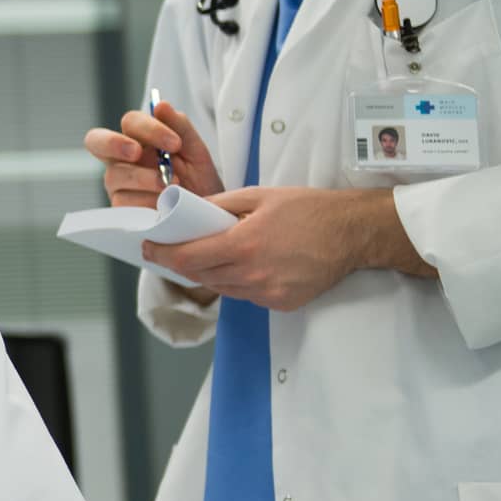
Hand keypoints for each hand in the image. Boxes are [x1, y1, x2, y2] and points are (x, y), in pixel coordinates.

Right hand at [84, 102, 222, 208]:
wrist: (206, 216)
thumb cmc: (199, 181)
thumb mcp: (196, 152)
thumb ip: (180, 127)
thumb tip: (160, 105)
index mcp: (138, 139)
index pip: (130, 122)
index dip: (148, 128)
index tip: (174, 143)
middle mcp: (122, 160)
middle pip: (97, 141)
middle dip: (114, 143)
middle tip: (136, 152)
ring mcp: (118, 185)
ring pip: (114, 175)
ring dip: (144, 179)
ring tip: (171, 187)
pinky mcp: (120, 210)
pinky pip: (123, 203)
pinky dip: (146, 202)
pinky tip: (163, 205)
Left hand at [144, 186, 410, 310]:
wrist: (352, 233)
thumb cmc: (307, 209)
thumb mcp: (258, 196)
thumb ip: (219, 207)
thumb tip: (187, 212)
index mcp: (243, 245)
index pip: (187, 259)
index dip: (161, 255)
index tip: (147, 248)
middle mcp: (252, 275)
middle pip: (200, 276)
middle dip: (183, 262)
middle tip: (173, 248)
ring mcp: (268, 294)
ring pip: (221, 288)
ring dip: (210, 272)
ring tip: (211, 253)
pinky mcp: (281, 304)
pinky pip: (245, 295)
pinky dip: (237, 281)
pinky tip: (245, 264)